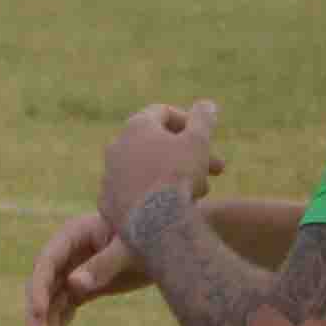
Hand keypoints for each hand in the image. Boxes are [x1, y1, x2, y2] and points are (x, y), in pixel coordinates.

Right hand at [22, 211, 144, 325]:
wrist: (169, 246)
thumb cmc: (151, 238)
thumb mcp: (131, 250)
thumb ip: (104, 265)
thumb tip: (73, 284)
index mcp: (73, 235)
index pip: (46, 263)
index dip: (39, 287)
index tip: (39, 313)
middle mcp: (67, 254)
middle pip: (43, 286)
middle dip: (38, 315)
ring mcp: (73, 272)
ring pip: (51, 302)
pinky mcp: (84, 288)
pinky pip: (65, 310)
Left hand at [100, 99, 226, 237]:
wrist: (152, 221)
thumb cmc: (178, 175)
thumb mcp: (197, 142)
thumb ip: (203, 120)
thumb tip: (206, 104)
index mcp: (136, 126)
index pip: (162, 113)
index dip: (189, 121)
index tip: (206, 136)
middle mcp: (116, 146)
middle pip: (158, 145)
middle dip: (190, 155)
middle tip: (218, 169)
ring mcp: (109, 175)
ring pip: (150, 171)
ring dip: (176, 177)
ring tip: (201, 193)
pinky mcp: (107, 201)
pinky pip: (136, 195)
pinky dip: (155, 198)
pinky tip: (174, 209)